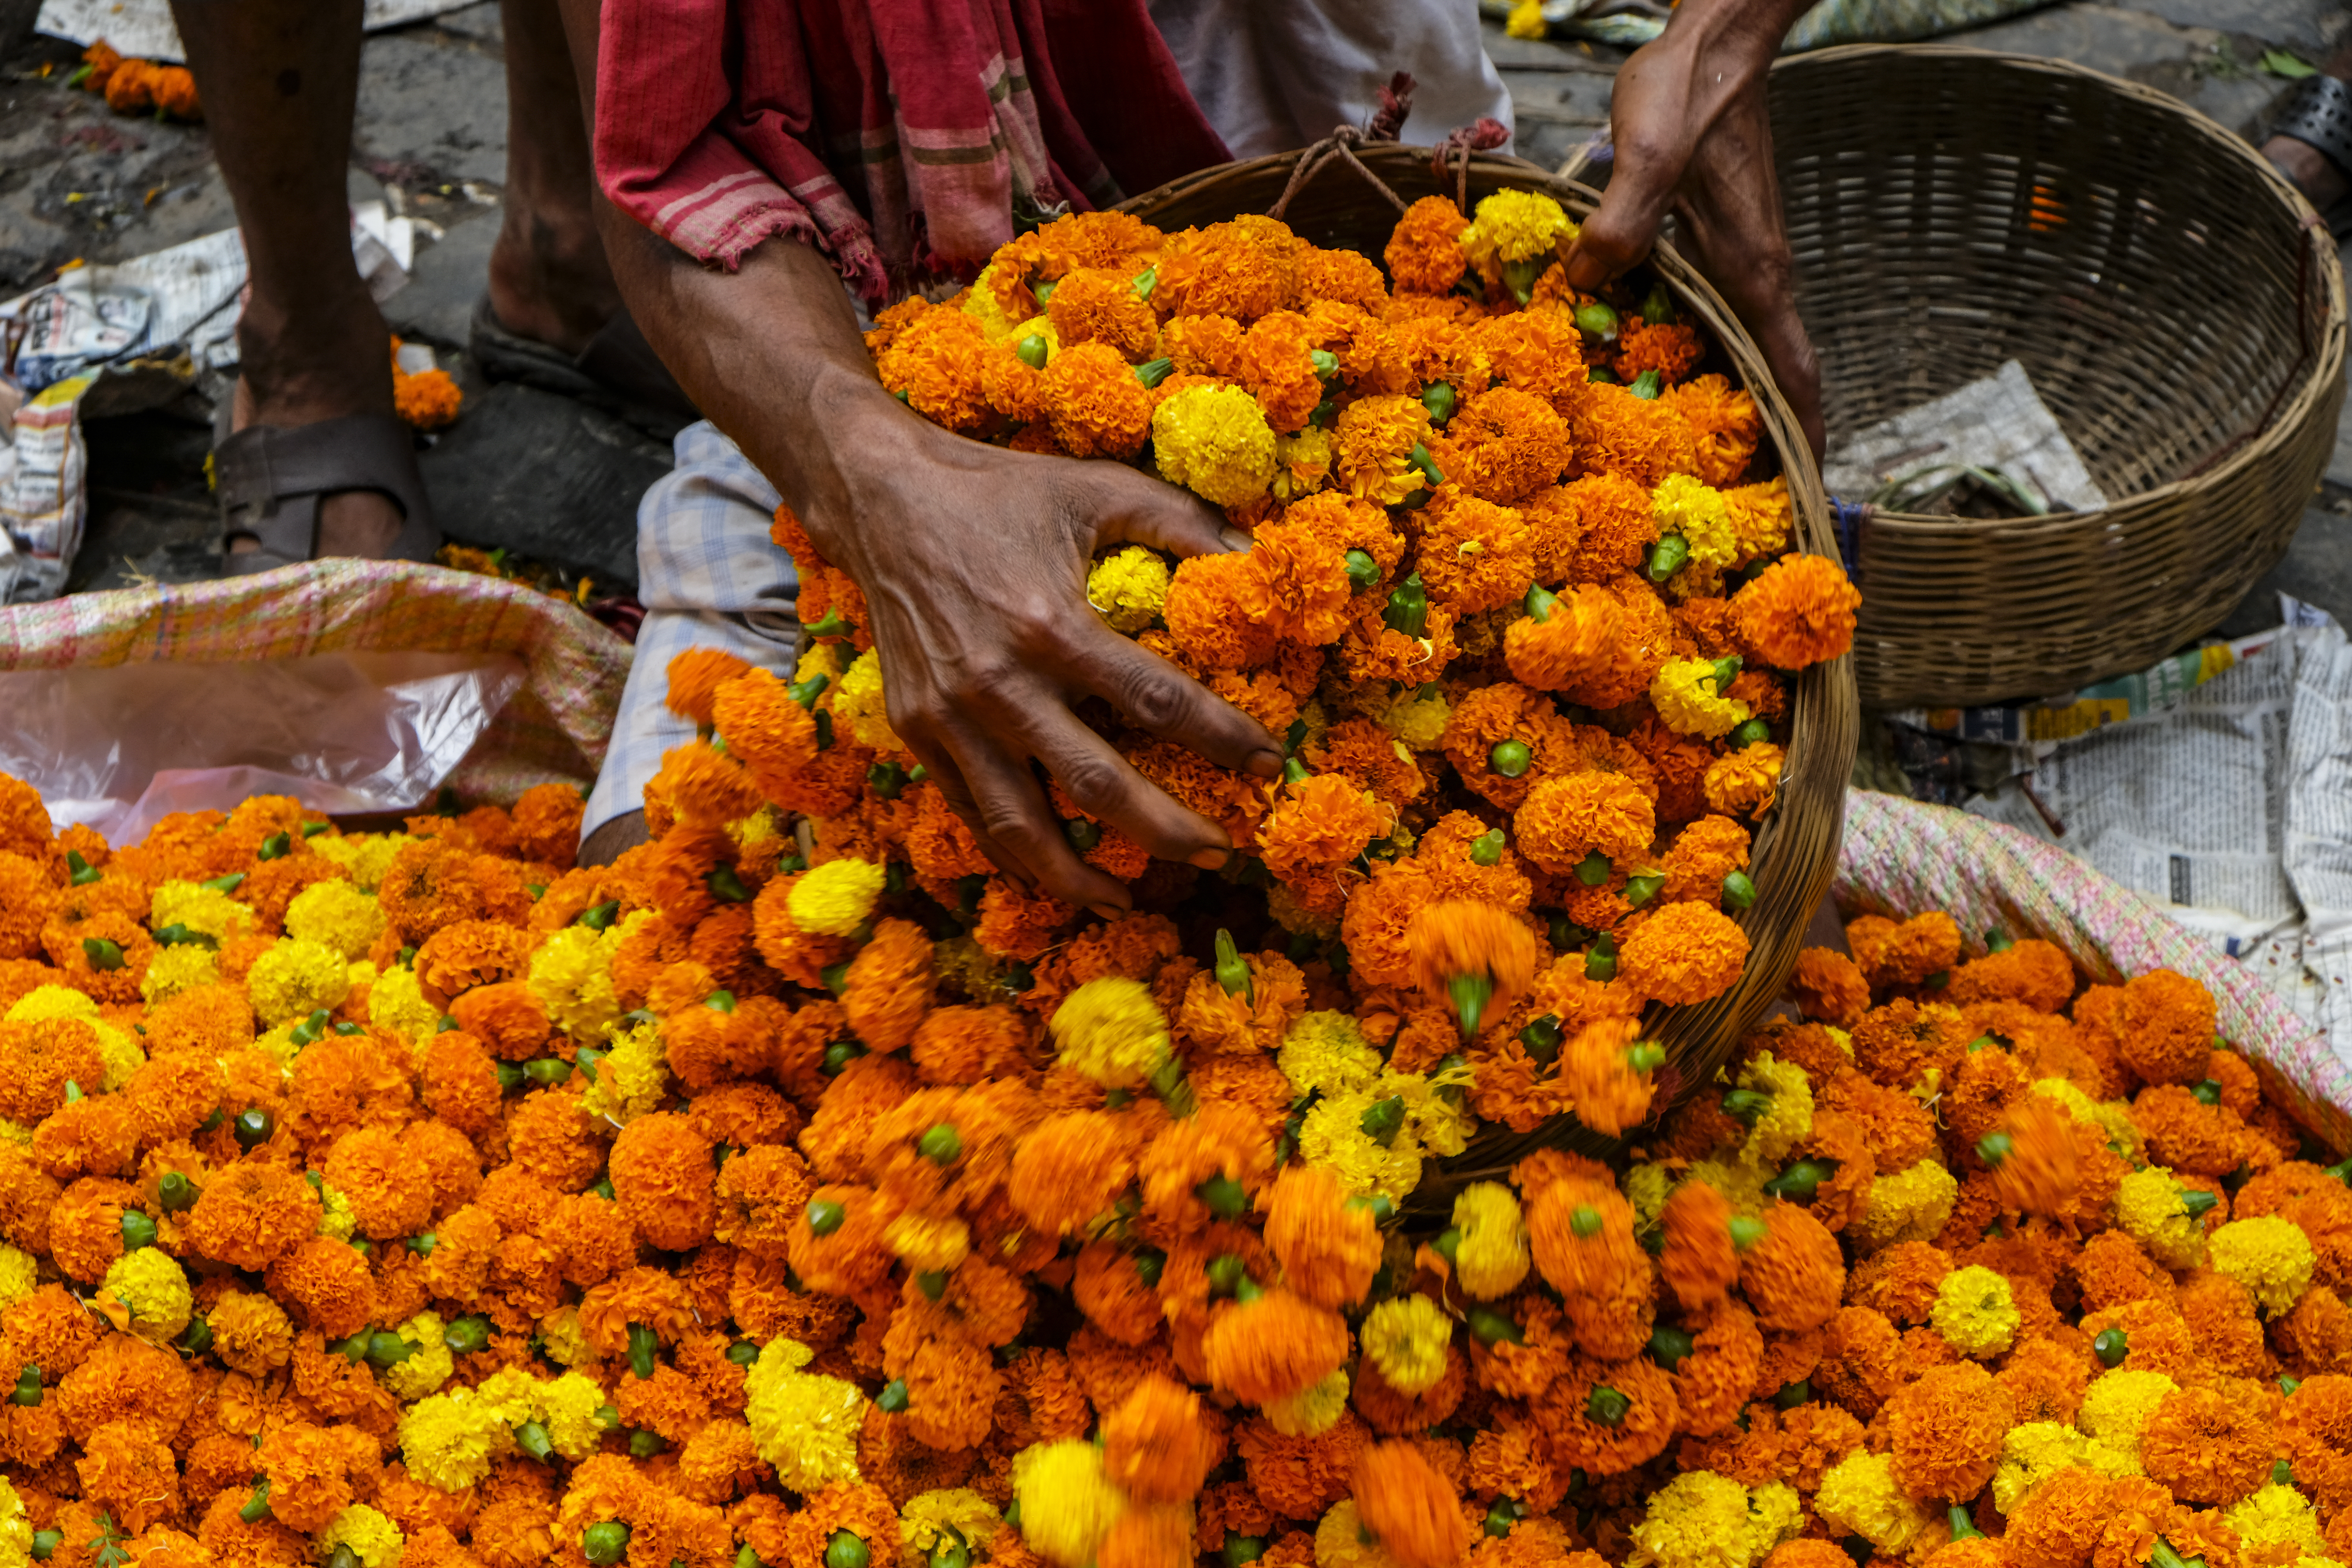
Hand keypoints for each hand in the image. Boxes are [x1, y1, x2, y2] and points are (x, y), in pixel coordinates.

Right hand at [803, 401, 1284, 914]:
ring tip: (1129, 900)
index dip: (1223, 740)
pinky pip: (973, 814)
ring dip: (1081, 876)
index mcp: (1051, 625)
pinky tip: (1057, 871)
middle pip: (1099, 787)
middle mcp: (999, 684)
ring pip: (1022, 826)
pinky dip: (1017, 855)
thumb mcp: (1096, 488)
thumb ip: (1181, 521)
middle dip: (1169, 831)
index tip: (1268, 766)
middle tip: (1223, 853)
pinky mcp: (917, 732)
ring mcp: (951, 717)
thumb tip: (1256, 560)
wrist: (881, 499)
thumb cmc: (1001, 492)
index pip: (1158, 703)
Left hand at [1565, 1, 1825, 460]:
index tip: (1802, 492)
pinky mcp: (1714, 244)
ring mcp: (1738, 261)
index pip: (1792, 371)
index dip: (1799, 435)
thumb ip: (1621, 218)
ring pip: (1744, 349)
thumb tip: (1586, 280)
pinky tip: (1658, 375)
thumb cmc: (1687, 91)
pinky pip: (1714, 317)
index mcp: (1751, 269)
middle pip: (1772, 376)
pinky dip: (1700, 356)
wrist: (1712, 43)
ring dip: (1731, 404)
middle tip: (1738, 508)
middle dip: (1763, 442)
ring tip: (1697, 466)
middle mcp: (1755, 275)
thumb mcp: (1646, 149)